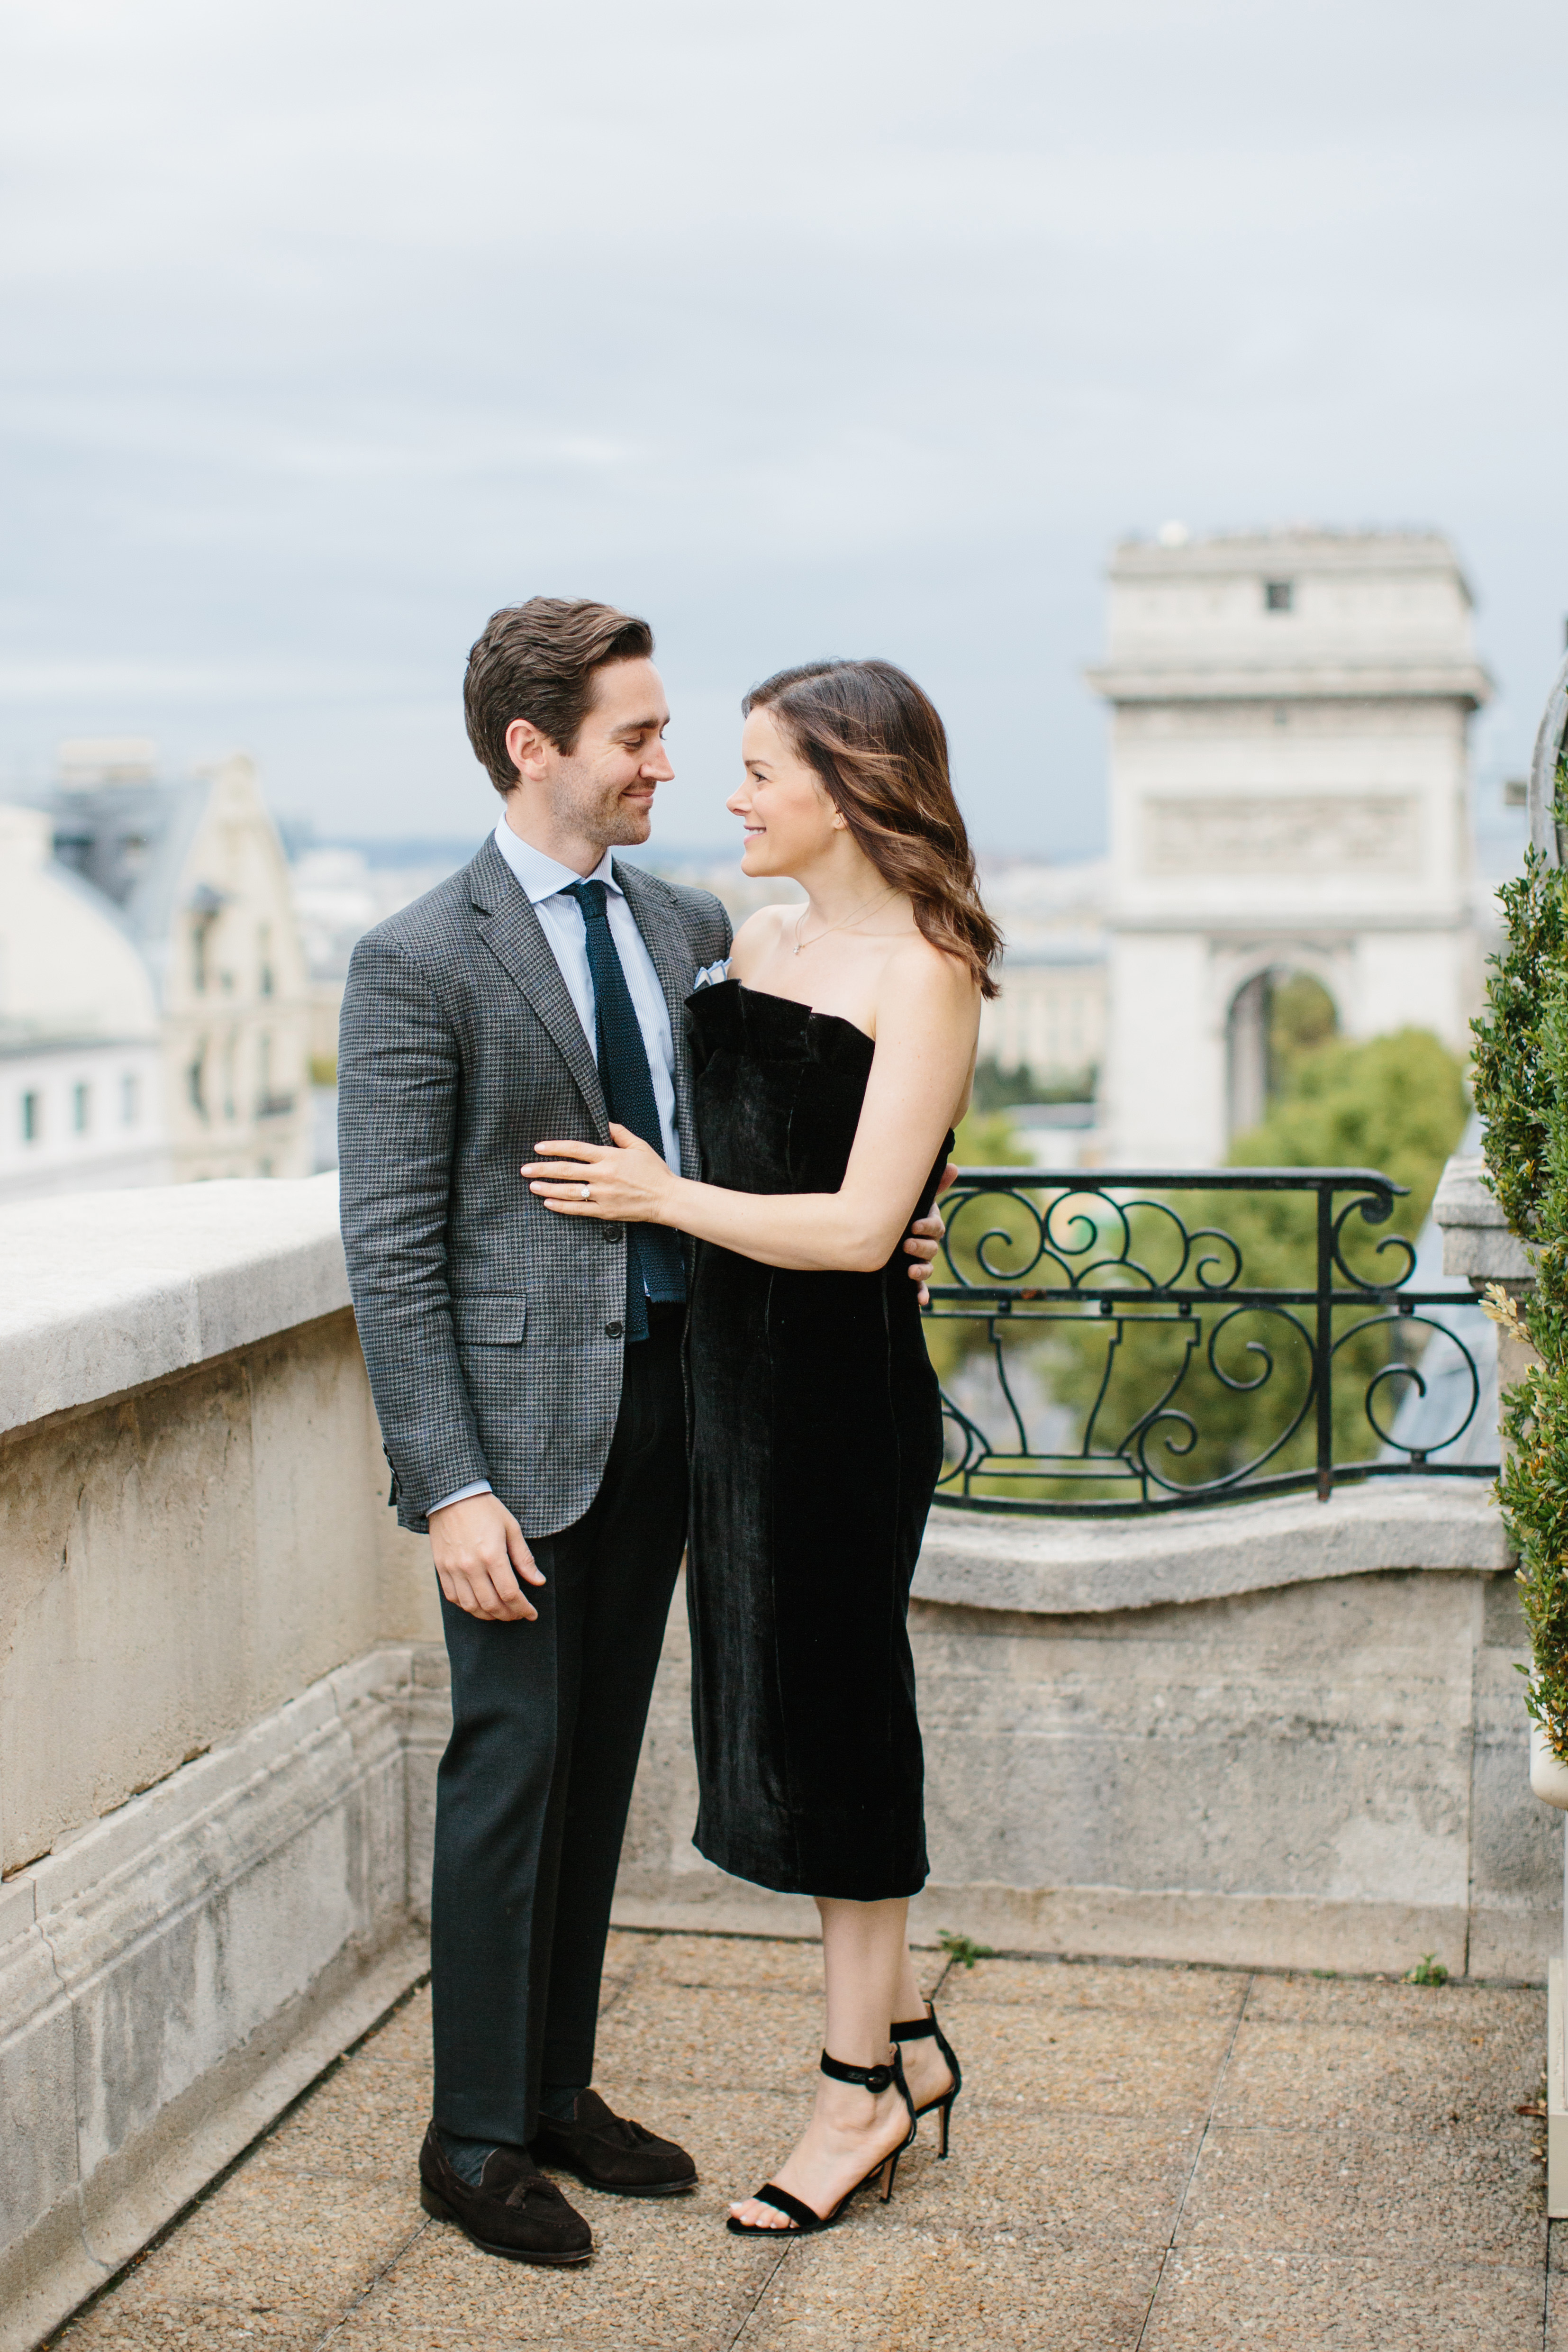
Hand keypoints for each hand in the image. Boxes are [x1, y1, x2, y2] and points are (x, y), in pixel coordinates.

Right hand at [429, 1492, 545, 1620]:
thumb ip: (524, 1558)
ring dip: (489, 1615)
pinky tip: (479, 1604)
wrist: (451, 1495)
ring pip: (471, 1606)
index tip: (531, 1614)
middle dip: (509, 1615)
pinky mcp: (441, 1568)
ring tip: (500, 1613)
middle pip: (491, 1604)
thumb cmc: (485, 1509)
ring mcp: (453, 1569)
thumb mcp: (511, 1528)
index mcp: (492, 1555)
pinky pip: (453, 1597)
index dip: (523, 1608)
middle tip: (518, 1614)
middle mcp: (471, 1566)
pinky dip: (468, 1606)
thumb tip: (538, 1581)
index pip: (510, 1593)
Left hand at [521, 1124, 676, 1222]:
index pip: (575, 1149)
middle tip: (524, 1169)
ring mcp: (603, 1195)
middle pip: (566, 1170)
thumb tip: (604, 1122)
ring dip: (547, 1188)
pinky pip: (578, 1209)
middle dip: (542, 1169)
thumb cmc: (654, 1171)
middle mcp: (603, 1175)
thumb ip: (619, 1133)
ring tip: (531, 1185)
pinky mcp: (605, 1211)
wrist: (666, 1198)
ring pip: (568, 1191)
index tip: (538, 1147)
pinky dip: (561, 1206)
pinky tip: (548, 1202)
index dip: (555, 1147)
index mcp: (610, 1157)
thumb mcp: (639, 1146)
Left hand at [902, 1165, 953, 1306]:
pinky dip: (922, 1294)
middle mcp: (924, 1244)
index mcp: (927, 1225)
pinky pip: (919, 1288)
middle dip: (921, 1248)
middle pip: (931, 1249)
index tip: (915, 1225)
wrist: (869, 1227)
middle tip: (906, 1245)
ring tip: (910, 1271)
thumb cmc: (897, 1210)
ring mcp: (916, 1261)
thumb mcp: (911, 1196)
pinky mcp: (907, 1277)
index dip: (928, 1227)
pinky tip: (922, 1301)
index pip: (936, 1227)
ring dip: (921, 1271)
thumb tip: (953, 1166)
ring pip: (926, 1269)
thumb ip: (933, 1184)